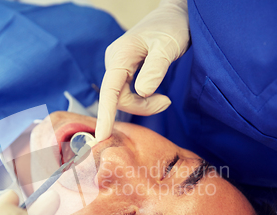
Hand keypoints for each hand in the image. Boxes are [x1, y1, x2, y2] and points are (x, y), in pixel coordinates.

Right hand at [96, 0, 190, 140]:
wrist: (174, 15)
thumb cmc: (172, 27)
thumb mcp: (168, 46)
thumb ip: (155, 69)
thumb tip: (142, 93)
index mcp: (121, 55)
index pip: (109, 89)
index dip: (105, 114)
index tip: (101, 136)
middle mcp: (114, 62)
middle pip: (118, 98)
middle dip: (142, 107)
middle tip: (167, 102)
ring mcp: (118, 67)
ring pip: (123, 98)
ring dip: (144, 105)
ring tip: (166, 100)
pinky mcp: (124, 72)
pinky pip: (127, 94)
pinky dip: (143, 100)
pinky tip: (158, 96)